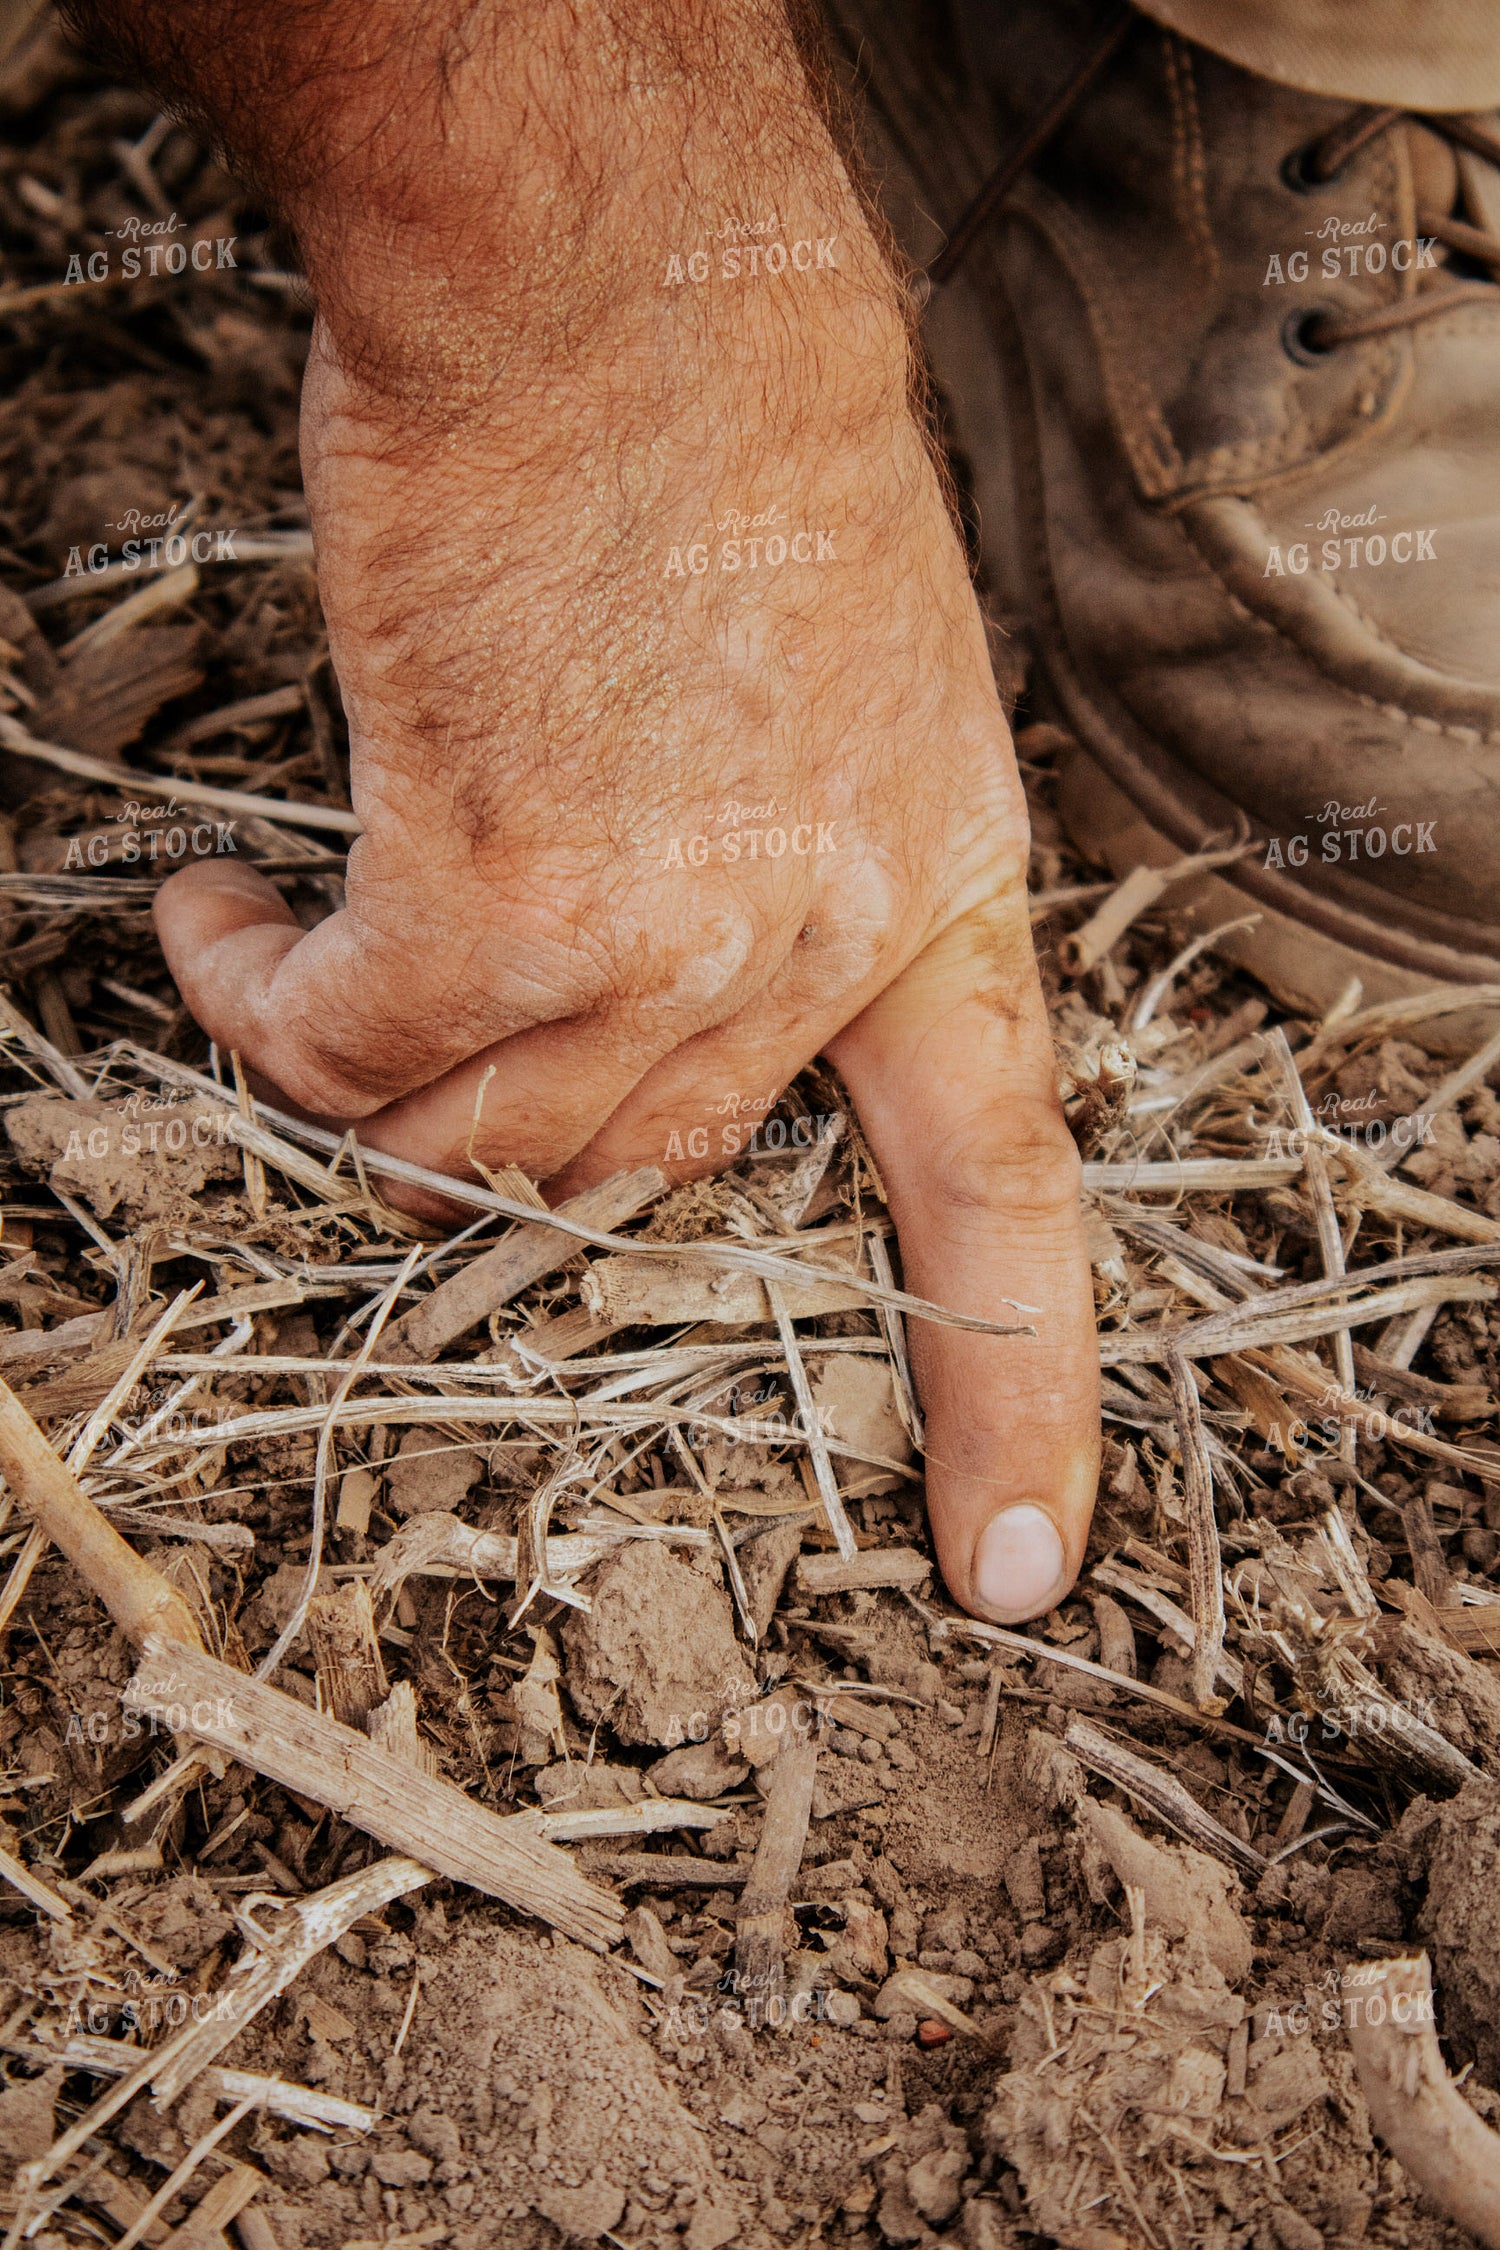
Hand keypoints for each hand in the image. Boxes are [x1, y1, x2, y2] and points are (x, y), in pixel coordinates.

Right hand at [135, 0, 1097, 1623]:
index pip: (1012, 1205)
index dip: (1020, 1402)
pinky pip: (344, 1049)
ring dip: (351, 1078)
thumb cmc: (717, 440)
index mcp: (929, 895)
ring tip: (279, 959)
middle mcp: (813, 944)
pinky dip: (259, 1003)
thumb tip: (656, 975)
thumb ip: (781, 868)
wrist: (615, 281)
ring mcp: (662, 939)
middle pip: (638, 1177)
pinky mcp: (496, 896)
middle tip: (395, 1078)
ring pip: (473, 1141)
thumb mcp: (843, 684)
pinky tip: (227, 911)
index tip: (1021, 1568)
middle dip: (494, 1157)